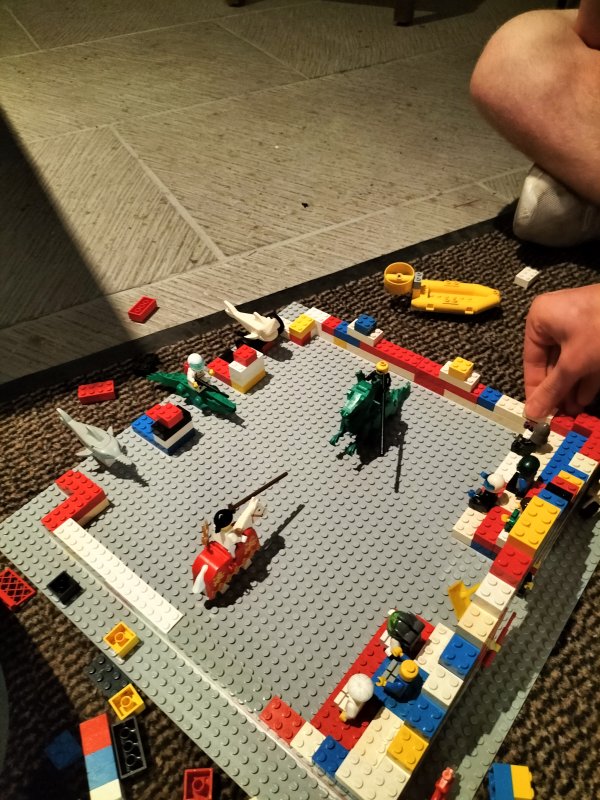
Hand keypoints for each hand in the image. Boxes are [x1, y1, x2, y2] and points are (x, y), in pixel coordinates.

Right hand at [523, 285, 599, 418]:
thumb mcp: (574, 363)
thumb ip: (553, 389)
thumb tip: (533, 413)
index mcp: (541, 318)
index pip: (531, 360)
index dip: (535, 388)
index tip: (537, 411)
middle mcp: (556, 318)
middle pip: (551, 361)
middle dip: (557, 389)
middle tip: (558, 414)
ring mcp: (580, 323)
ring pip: (570, 360)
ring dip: (572, 387)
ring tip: (573, 410)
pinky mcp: (598, 330)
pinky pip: (586, 355)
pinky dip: (586, 376)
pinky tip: (586, 397)